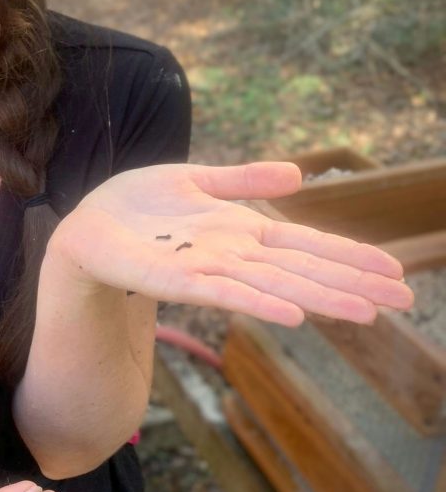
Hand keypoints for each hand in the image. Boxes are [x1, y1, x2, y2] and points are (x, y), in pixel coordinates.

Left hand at [47, 162, 413, 325]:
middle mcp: (232, 255)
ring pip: (273, 286)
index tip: (395, 273)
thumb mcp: (195, 179)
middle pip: (302, 269)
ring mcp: (205, 269)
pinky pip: (221, 292)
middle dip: (352, 284)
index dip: (350, 258)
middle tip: (406, 301)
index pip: (307, 246)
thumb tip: (299, 176)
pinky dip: (258, 303)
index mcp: (241, 233)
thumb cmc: (137, 206)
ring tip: (366, 312)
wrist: (84, 225)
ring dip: (319, 299)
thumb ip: (243, 179)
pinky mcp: (171, 278)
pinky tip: (292, 315)